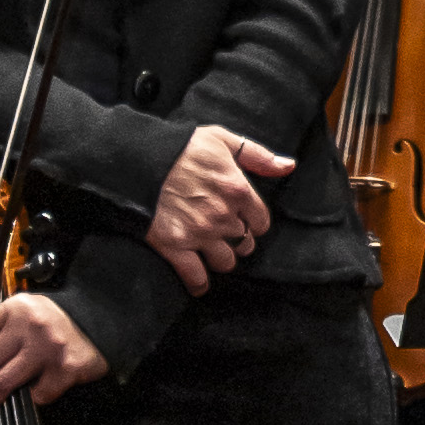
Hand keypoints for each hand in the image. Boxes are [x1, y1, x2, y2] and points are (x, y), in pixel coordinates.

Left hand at [0, 293, 108, 408]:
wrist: (100, 322)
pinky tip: (40, 386)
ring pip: (1, 383)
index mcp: (13, 309)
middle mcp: (30, 325)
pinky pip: (36, 395)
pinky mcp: (65, 368)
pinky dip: (35, 397)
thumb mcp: (15, 319)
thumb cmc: (52, 323)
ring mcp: (48, 347)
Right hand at [149, 126, 293, 291]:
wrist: (136, 159)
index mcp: (237, 190)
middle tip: (223, 235)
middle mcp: (223, 215)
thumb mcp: (222, 140)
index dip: (252, 223)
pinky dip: (198, 283)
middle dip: (236, 240)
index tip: (243, 221)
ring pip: (225, 262)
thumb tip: (288, 166)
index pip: (260, 221)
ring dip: (220, 259)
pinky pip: (196, 277)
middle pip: (244, 243)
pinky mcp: (175, 246)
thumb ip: (258, 155)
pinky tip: (198, 285)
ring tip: (210, 252)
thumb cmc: (180, 146)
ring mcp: (199, 233)